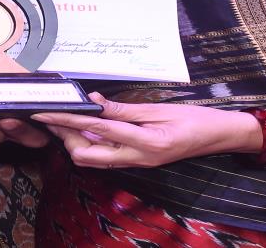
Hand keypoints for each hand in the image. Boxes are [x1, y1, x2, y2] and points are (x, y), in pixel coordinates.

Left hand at [28, 93, 261, 168]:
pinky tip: (88, 128)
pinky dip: (91, 143)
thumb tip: (93, 101)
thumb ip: (124, 109)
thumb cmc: (194, 120)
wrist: (218, 137)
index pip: (96, 129)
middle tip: (54, 115)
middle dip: (66, 137)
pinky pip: (106, 157)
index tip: (47, 112)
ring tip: (66, 119)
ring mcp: (136, 163)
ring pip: (93, 160)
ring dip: (76, 141)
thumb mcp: (159, 109)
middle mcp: (136, 159)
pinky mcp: (137, 162)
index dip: (68, 120)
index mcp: (144, 143)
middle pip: (86, 156)